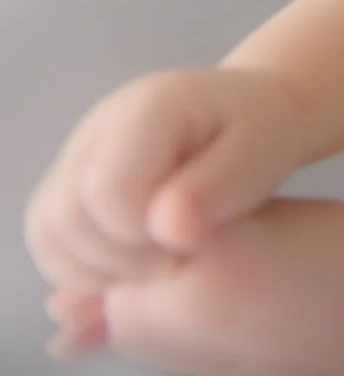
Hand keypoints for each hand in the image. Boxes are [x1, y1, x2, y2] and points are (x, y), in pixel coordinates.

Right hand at [24, 66, 310, 356]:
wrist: (249, 115)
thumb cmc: (262, 131)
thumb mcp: (263, 150)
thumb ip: (220, 185)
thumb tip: (168, 229)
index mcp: (148, 109)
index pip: (108, 189)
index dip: (142, 235)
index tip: (190, 243)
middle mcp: (98, 128)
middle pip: (65, 215)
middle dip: (119, 258)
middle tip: (176, 260)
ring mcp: (77, 155)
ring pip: (47, 230)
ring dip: (97, 267)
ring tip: (159, 263)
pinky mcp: (70, 183)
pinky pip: (49, 238)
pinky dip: (83, 266)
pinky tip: (136, 265)